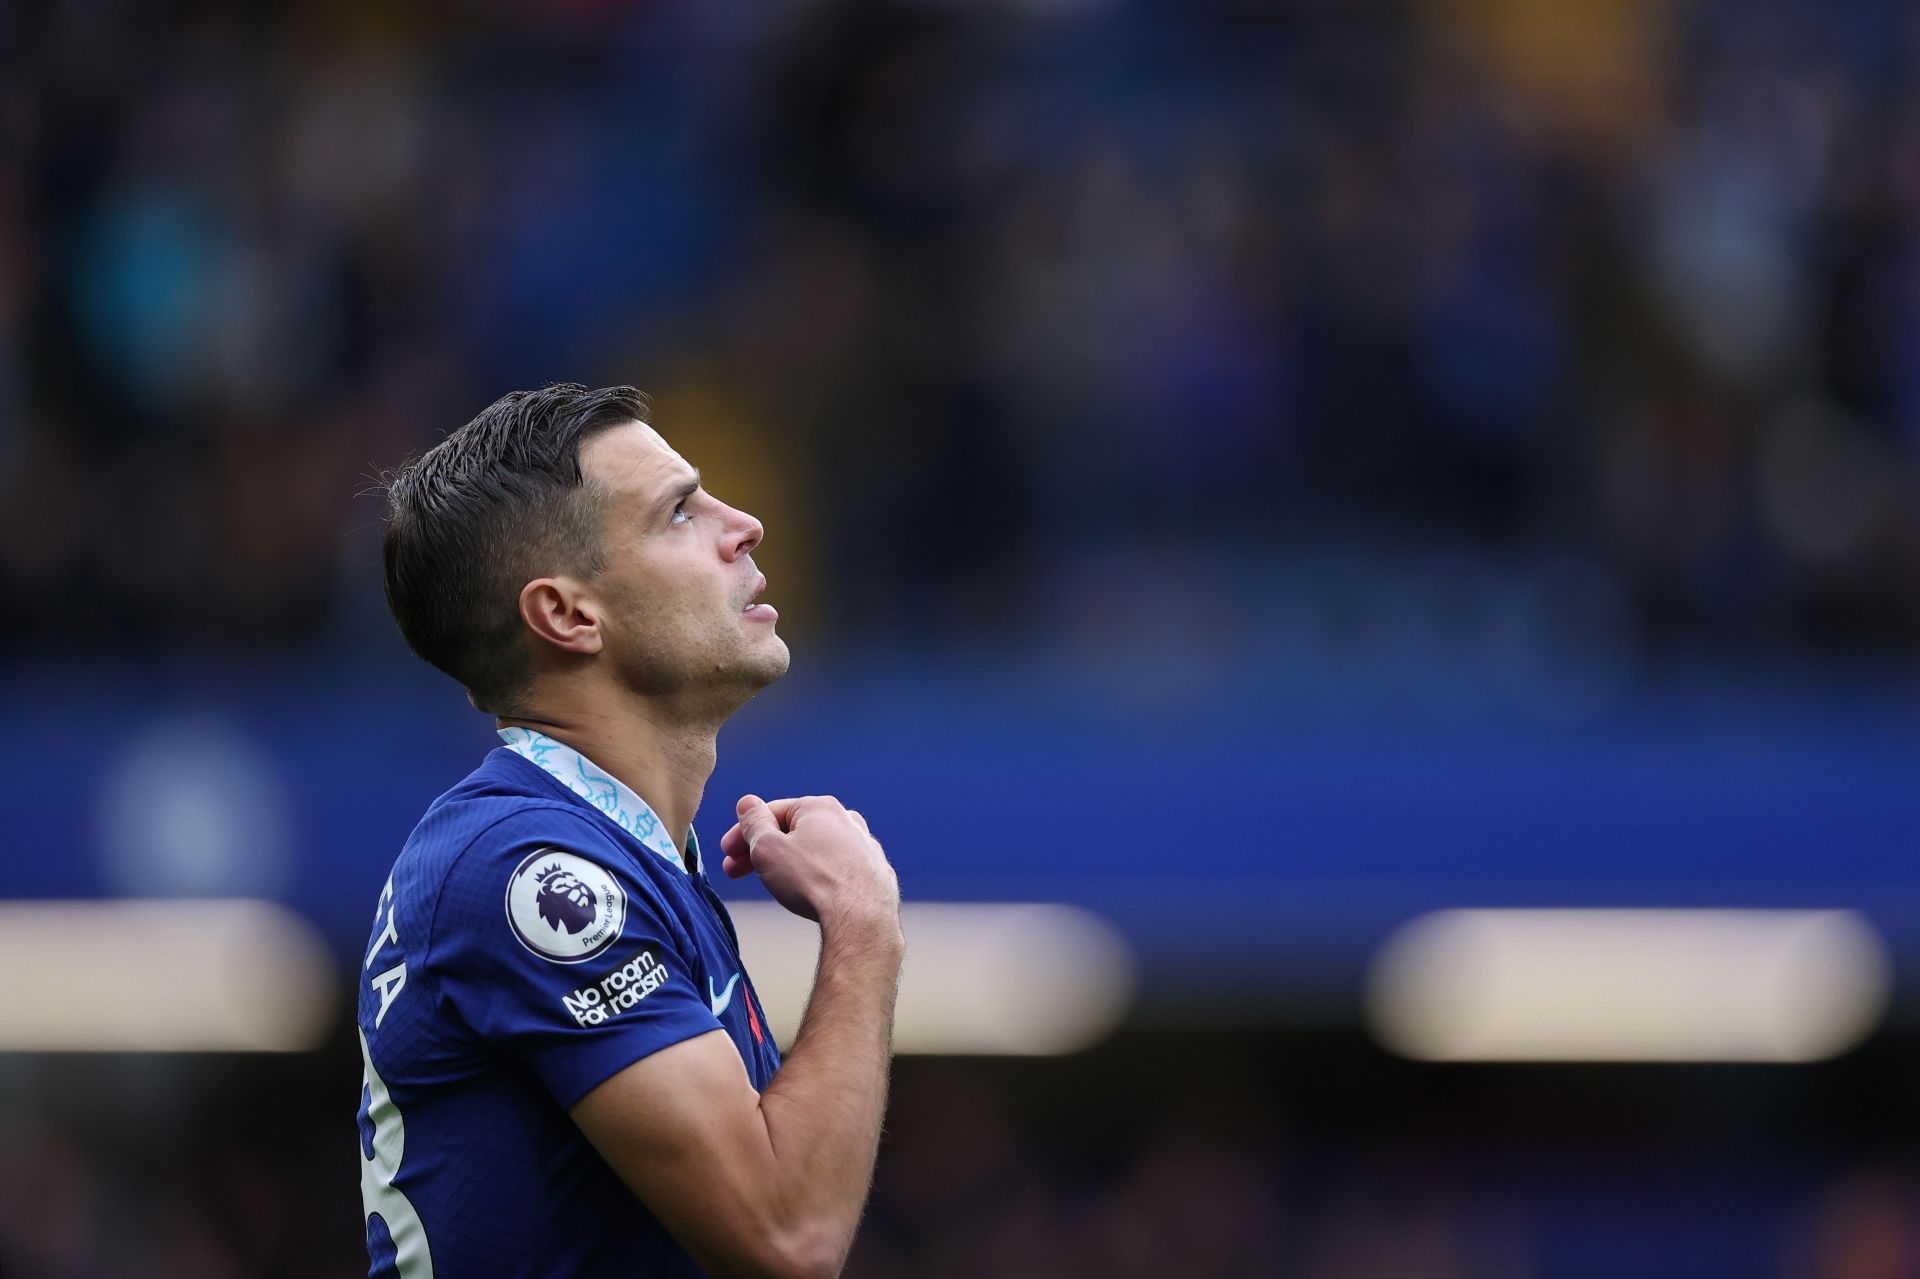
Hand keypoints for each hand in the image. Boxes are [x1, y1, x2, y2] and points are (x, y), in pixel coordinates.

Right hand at [718, 794, 898, 928]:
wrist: (862, 917)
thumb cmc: (813, 880)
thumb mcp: (768, 849)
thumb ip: (754, 823)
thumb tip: (748, 803)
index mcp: (819, 807)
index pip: (771, 812)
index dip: (744, 832)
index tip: (727, 852)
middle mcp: (846, 821)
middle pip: (794, 832)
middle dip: (762, 852)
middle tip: (737, 871)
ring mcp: (865, 847)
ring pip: (817, 851)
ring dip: (791, 864)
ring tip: (774, 884)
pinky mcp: (875, 873)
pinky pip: (838, 870)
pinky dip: (819, 878)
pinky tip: (810, 893)